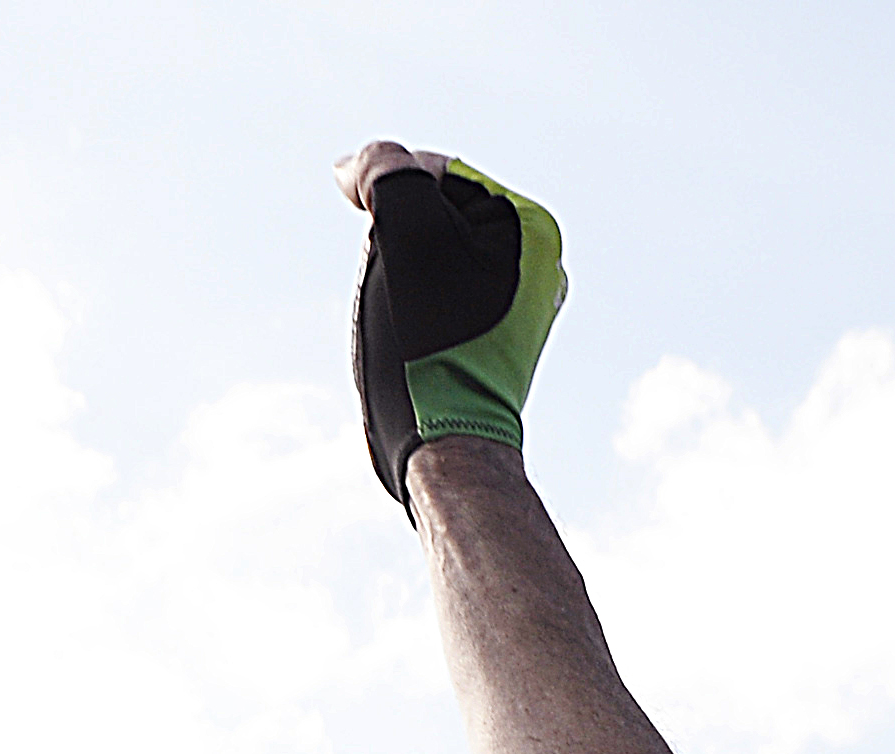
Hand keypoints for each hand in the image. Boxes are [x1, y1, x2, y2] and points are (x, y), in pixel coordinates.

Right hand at [336, 143, 564, 505]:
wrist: (446, 443)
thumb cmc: (426, 339)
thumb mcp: (403, 229)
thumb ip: (387, 171)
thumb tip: (358, 169)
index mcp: (531, 225)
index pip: (433, 170)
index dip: (387, 193)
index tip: (371, 233)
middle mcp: (536, 261)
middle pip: (430, 214)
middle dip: (396, 240)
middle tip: (398, 288)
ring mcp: (516, 303)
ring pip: (426, 256)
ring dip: (397, 276)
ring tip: (405, 319)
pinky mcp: (492, 339)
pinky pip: (435, 296)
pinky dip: (410, 307)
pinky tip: (412, 339)